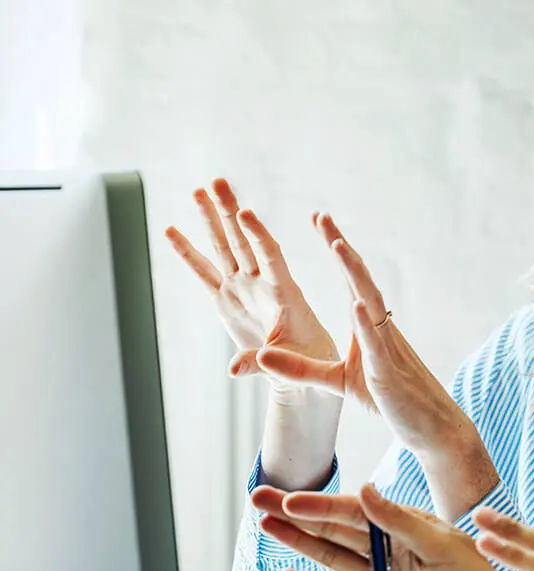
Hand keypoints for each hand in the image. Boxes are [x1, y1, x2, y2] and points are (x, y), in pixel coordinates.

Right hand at [164, 178, 337, 385]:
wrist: (303, 367)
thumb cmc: (308, 362)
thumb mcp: (292, 364)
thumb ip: (261, 363)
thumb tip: (232, 371)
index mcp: (284, 292)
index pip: (270, 256)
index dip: (258, 235)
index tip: (246, 213)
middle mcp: (261, 283)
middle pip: (243, 241)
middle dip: (229, 212)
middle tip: (217, 182)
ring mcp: (242, 288)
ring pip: (223, 248)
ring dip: (211, 220)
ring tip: (197, 191)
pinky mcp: (226, 300)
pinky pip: (203, 273)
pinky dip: (187, 254)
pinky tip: (171, 231)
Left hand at [252, 215, 475, 455]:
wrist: (431, 427)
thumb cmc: (390, 401)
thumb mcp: (337, 382)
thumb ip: (301, 369)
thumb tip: (263, 355)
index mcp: (369, 327)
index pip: (351, 280)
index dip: (337, 250)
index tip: (320, 221)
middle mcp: (380, 328)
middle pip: (360, 279)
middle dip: (341, 246)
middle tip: (322, 216)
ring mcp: (387, 347)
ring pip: (370, 301)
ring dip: (354, 273)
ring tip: (337, 245)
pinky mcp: (388, 372)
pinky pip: (376, 343)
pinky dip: (366, 322)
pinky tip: (357, 303)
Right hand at [252, 484, 533, 570]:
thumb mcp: (443, 547)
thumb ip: (399, 521)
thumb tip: (364, 489)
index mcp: (408, 526)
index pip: (356, 511)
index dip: (321, 505)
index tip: (289, 498)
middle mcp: (391, 549)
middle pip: (335, 528)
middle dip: (296, 514)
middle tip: (257, 497)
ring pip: (332, 558)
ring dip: (298, 543)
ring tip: (265, 527)